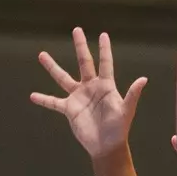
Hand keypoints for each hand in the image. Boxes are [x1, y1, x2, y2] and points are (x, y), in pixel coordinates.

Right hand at [31, 30, 147, 160]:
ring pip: (63, 77)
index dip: (104, 49)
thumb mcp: (127, 110)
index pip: (105, 63)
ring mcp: (79, 97)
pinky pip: (54, 102)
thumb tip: (143, 79)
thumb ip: (132, 94)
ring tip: (42, 55)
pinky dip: (43, 99)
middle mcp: (91, 87)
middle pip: (84, 62)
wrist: (107, 146)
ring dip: (52, 67)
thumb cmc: (119, 129)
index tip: (103, 35)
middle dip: (80, 46)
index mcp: (106, 86)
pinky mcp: (69, 109)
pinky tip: (33, 96)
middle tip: (76, 30)